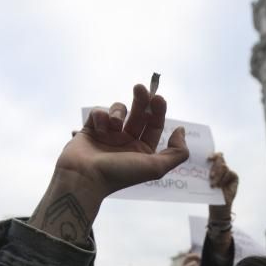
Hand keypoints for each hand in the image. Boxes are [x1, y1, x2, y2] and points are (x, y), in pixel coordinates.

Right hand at [32, 84, 188, 242]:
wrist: (84, 177)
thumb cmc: (119, 174)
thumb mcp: (156, 167)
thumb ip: (176, 152)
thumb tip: (181, 130)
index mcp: (142, 151)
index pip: (154, 125)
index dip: (158, 110)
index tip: (158, 98)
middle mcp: (126, 142)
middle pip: (139, 113)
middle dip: (142, 100)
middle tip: (141, 88)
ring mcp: (108, 135)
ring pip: (118, 111)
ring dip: (118, 112)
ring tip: (115, 124)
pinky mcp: (90, 129)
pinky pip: (99, 113)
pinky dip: (100, 117)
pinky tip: (98, 129)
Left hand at [207, 153, 238, 207]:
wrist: (218, 205)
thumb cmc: (210, 193)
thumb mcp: (205, 182)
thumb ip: (205, 173)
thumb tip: (199, 166)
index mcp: (213, 167)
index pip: (215, 156)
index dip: (213, 155)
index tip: (208, 158)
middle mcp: (221, 168)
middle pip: (220, 159)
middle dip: (215, 166)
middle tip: (211, 176)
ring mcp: (228, 172)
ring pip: (224, 167)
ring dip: (218, 176)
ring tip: (213, 185)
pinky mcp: (234, 176)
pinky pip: (229, 173)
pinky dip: (224, 179)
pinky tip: (220, 186)